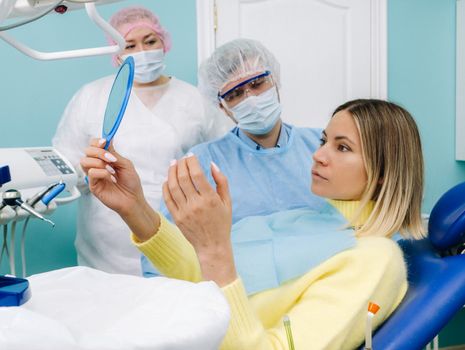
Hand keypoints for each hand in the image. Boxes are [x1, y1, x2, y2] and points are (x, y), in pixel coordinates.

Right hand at [80, 138, 158, 240]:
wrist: (133, 199)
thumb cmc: (131, 182)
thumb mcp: (126, 164)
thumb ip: (114, 153)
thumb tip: (107, 140)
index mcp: (105, 158)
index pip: (94, 145)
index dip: (97, 141)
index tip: (104, 141)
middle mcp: (98, 165)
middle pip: (87, 151)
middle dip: (99, 152)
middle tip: (111, 159)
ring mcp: (94, 175)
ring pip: (85, 161)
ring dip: (100, 163)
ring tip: (112, 170)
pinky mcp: (92, 185)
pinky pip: (91, 173)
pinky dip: (103, 173)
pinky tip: (111, 179)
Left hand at [163, 155, 236, 285]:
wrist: (212, 246)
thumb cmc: (222, 222)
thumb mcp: (227, 202)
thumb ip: (221, 181)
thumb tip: (212, 164)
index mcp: (210, 199)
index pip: (197, 174)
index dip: (192, 162)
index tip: (191, 156)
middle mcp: (196, 204)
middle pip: (183, 178)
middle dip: (181, 164)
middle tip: (181, 159)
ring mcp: (184, 211)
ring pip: (173, 186)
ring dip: (171, 172)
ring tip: (173, 164)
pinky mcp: (176, 217)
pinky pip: (167, 198)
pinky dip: (166, 186)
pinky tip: (168, 179)